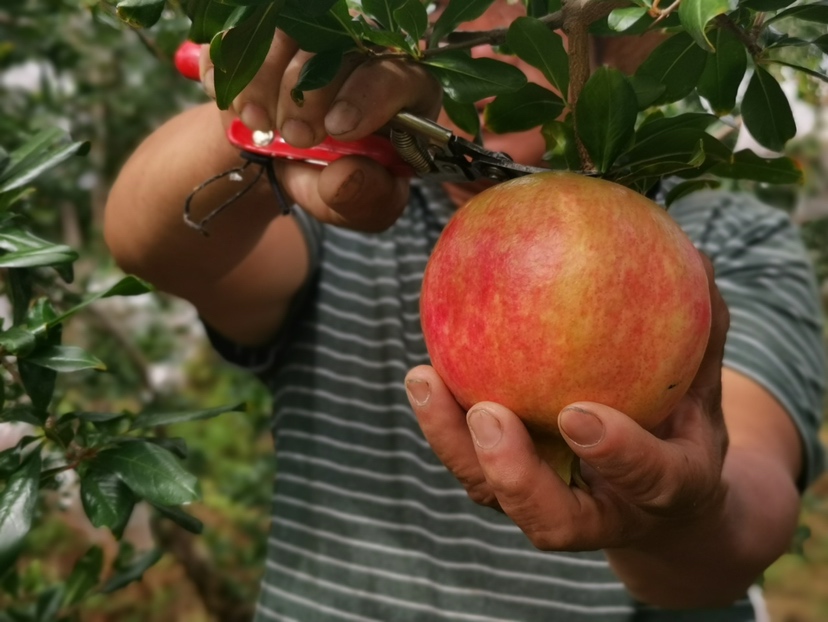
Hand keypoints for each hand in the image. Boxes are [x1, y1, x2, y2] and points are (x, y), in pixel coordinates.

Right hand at [197, 34, 440, 231]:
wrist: (288, 167)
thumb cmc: (338, 182)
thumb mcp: (360, 205)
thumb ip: (365, 196)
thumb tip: (347, 175)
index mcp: (404, 92)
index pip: (398, 74)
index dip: (366, 96)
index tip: (337, 129)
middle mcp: (365, 51)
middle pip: (340, 44)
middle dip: (307, 93)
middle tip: (295, 136)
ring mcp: (314, 33)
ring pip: (289, 29)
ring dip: (264, 78)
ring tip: (258, 123)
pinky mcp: (268, 32)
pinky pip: (242, 30)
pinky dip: (230, 68)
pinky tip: (236, 106)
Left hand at [406, 255, 730, 552]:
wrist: (659, 495)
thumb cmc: (683, 427)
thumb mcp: (706, 384)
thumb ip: (704, 331)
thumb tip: (697, 258)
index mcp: (666, 490)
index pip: (650, 480)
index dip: (617, 454)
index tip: (580, 414)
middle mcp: (602, 513)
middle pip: (551, 519)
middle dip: (515, 474)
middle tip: (488, 415)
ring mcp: (548, 505)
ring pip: (493, 494)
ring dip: (454, 444)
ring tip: (425, 379)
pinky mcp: (510, 487)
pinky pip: (471, 460)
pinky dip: (443, 420)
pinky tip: (425, 369)